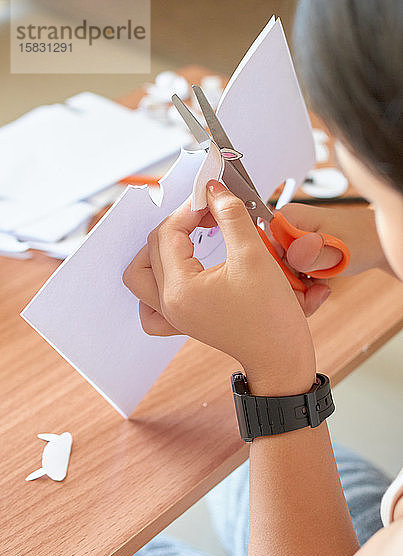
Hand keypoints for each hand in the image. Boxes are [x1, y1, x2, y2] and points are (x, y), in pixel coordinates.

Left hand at [123, 181, 314, 394]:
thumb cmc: (271, 315)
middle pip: (153, 247)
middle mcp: (168, 303)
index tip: (213, 197)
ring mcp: (172, 314)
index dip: (190, 208)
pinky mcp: (182, 320)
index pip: (169, 232)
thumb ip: (230, 215)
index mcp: (180, 289)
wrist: (280, 355)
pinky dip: (155, 282)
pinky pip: (149, 302)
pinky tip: (177, 270)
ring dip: (160, 249)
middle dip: (179, 223)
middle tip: (207, 214)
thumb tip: (214, 190)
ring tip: (188, 237)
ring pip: (141, 273)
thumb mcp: (254, 255)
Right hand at [264, 203, 387, 315]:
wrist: (375, 243)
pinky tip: (316, 285)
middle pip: (267, 265)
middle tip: (312, 291)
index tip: (296, 285)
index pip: (260, 251)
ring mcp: (286, 241)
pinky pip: (287, 275)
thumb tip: (290, 257)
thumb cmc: (362, 239)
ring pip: (277, 274)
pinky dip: (301, 286)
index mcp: (286, 218)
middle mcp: (282, 228)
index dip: (275, 273)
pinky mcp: (293, 253)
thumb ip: (311, 254)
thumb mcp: (337, 249)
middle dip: (288, 284)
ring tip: (318, 287)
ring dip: (296, 288)